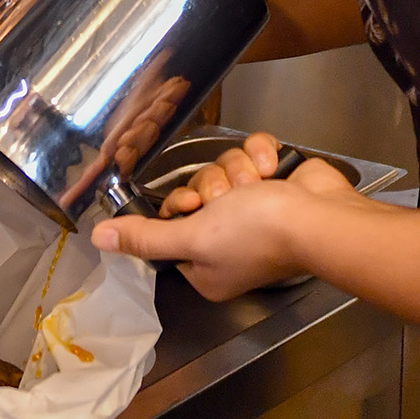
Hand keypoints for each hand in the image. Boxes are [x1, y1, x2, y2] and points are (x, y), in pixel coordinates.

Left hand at [92, 147, 359, 299]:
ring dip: (240, 171)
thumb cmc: (257, 234)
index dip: (179, 206)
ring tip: (258, 185)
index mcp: (205, 266)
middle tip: (227, 198)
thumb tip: (98, 239)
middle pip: (198, 191)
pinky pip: (251, 152)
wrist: (321, 216)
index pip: (171, 225)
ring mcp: (254, 210)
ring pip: (224, 168)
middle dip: (214, 186)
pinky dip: (262, 155)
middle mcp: (227, 240)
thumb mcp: (194, 238)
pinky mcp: (274, 181)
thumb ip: (146, 237)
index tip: (192, 205)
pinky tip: (273, 169)